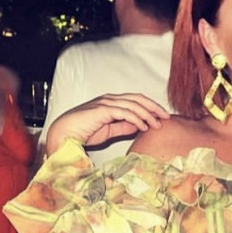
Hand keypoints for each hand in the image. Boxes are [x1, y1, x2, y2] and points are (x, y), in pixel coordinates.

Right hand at [46, 93, 168, 154]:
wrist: (64, 134)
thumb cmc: (84, 132)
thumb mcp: (109, 130)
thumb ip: (123, 127)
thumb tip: (139, 127)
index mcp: (111, 102)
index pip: (136, 100)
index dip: (150, 107)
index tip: (162, 117)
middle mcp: (110, 99)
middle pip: (138, 99)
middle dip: (154, 107)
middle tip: (167, 116)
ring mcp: (106, 103)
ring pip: (133, 105)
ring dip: (147, 114)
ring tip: (157, 124)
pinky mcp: (102, 110)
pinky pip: (124, 112)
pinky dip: (136, 119)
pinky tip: (144, 127)